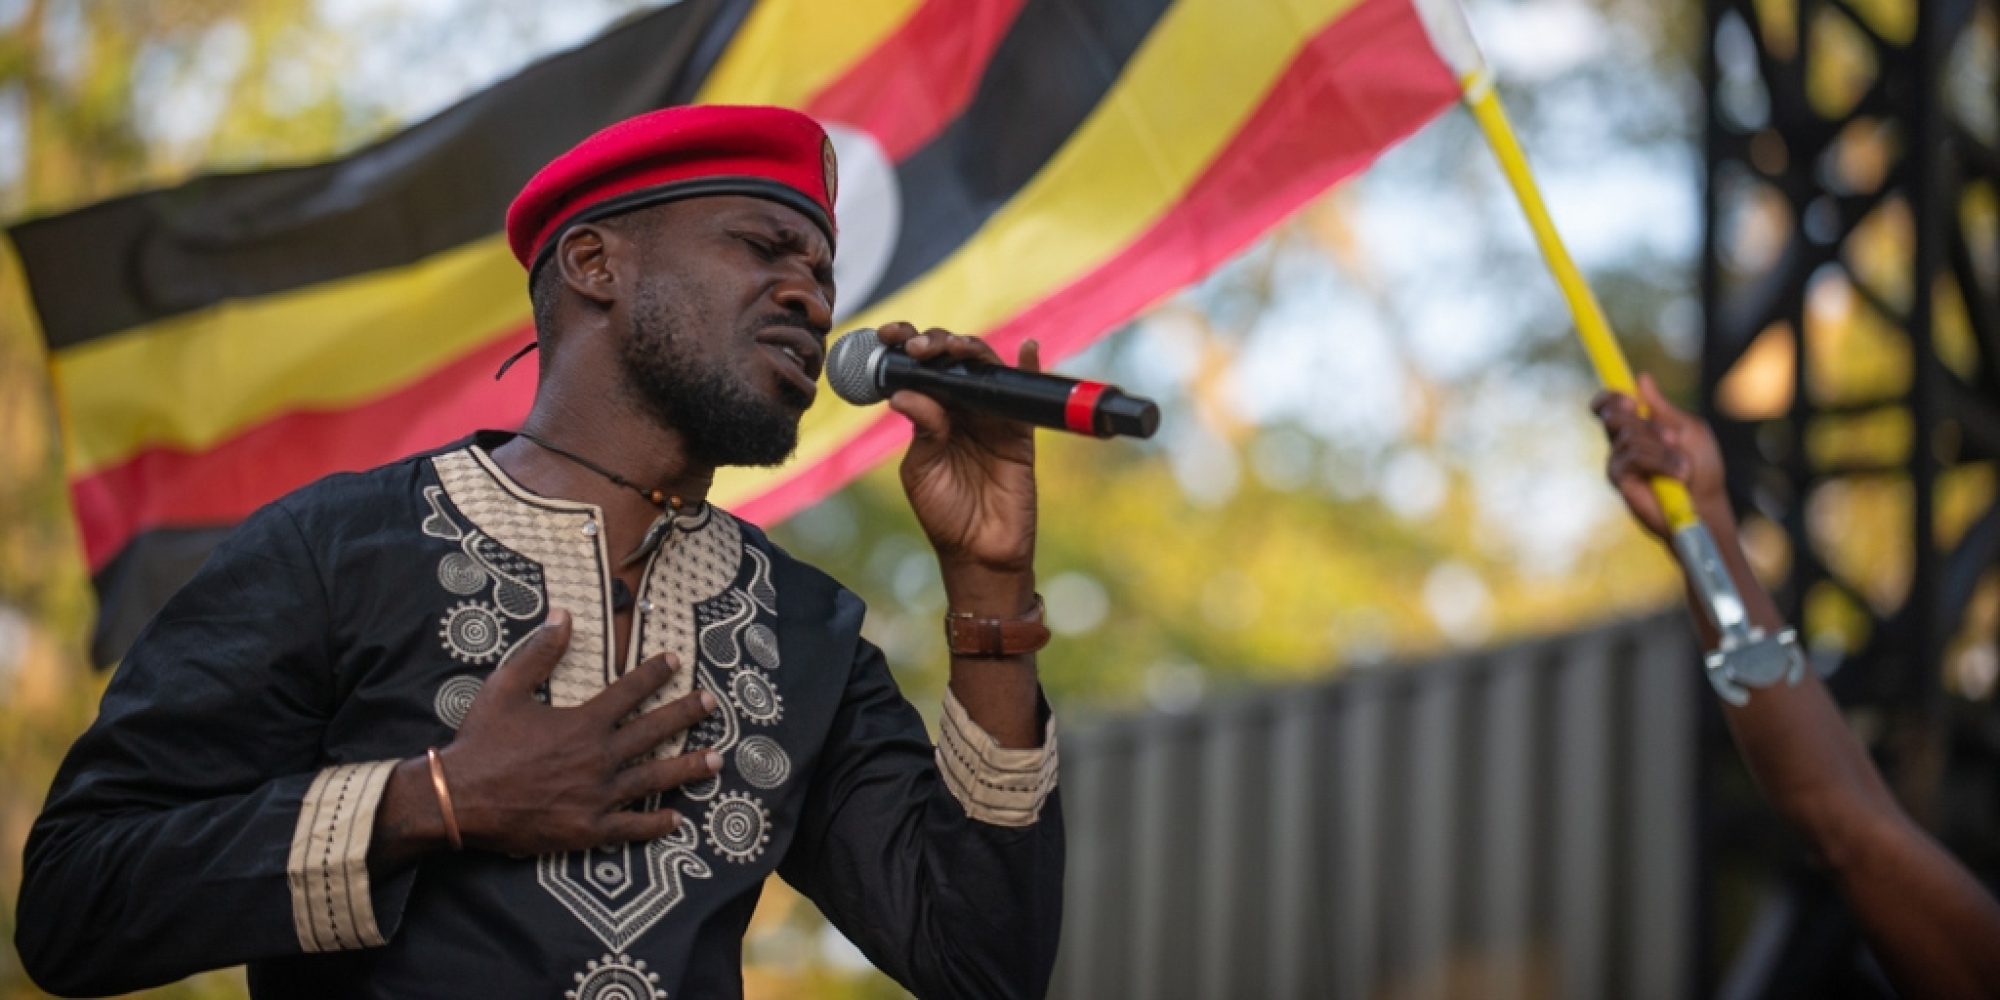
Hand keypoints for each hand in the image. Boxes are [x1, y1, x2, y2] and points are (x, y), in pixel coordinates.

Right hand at [437, 610, 719, 853]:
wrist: (458, 798)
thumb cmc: (482, 742)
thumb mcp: (505, 687)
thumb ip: (538, 652)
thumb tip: (564, 614)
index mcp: (583, 723)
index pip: (630, 692)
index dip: (654, 674)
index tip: (675, 662)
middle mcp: (599, 758)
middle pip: (654, 733)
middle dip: (686, 715)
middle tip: (711, 704)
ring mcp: (597, 796)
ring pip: (654, 780)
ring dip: (688, 769)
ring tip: (717, 760)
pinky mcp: (588, 829)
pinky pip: (631, 827)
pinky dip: (655, 824)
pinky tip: (677, 819)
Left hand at [878, 323, 1039, 587]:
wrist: (979, 553)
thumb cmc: (944, 514)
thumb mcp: (921, 470)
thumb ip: (921, 430)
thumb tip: (907, 393)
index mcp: (931, 414)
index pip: (918, 369)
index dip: (903, 346)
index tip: (886, 334)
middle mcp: (961, 409)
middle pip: (950, 360)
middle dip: (933, 343)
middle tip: (916, 347)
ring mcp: (992, 417)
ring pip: (983, 368)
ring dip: (969, 349)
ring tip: (952, 348)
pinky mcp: (1020, 432)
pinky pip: (1025, 394)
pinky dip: (1030, 368)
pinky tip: (1028, 349)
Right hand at [1590, 372, 1731, 539]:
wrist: (1705, 504)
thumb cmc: (1701, 467)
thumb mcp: (1688, 429)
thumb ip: (1663, 407)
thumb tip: (1641, 378)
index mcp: (1637, 426)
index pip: (1607, 405)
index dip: (1610, 397)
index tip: (1628, 399)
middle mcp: (1622, 442)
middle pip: (1611, 415)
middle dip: (1644, 422)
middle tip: (1673, 438)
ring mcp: (1618, 460)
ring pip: (1628, 435)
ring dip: (1663, 448)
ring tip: (1683, 465)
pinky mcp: (1619, 479)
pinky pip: (1633, 456)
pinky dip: (1659, 461)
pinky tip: (1677, 474)